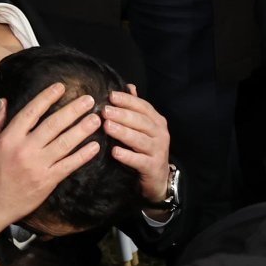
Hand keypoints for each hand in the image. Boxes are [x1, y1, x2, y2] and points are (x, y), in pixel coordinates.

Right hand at [0, 82, 101, 249]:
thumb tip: (4, 102)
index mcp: (9, 138)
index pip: (31, 112)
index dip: (47, 97)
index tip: (60, 87)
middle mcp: (25, 149)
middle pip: (54, 125)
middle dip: (73, 110)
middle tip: (89, 100)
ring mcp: (37, 166)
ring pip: (65, 143)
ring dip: (82, 130)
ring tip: (96, 119)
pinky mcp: (46, 181)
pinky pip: (68, 166)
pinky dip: (82, 156)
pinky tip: (94, 147)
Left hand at [104, 86, 171, 207]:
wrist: (158, 179)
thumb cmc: (146, 150)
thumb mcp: (143, 128)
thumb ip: (136, 108)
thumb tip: (129, 86)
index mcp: (157, 121)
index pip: (143, 106)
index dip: (128, 100)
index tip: (111, 95)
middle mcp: (160, 134)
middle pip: (141, 122)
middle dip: (123, 115)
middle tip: (104, 110)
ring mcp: (158, 151)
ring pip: (140, 140)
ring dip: (123, 132)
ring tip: (107, 127)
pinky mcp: (153, 167)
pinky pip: (139, 161)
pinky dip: (127, 156)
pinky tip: (114, 152)